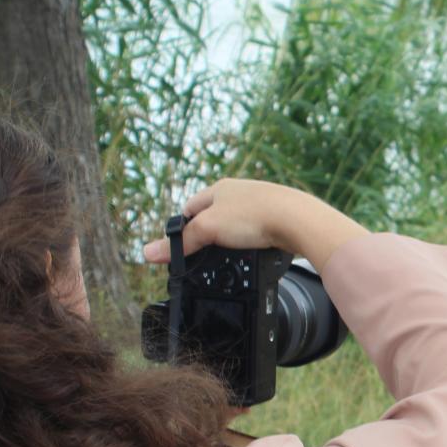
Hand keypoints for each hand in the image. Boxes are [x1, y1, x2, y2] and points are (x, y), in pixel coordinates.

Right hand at [141, 179, 365, 272]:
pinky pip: (255, 232)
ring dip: (230, 240)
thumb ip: (180, 243)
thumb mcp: (209, 229)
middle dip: (207, 236)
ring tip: (228, 258)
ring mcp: (260, 204)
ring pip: (235, 225)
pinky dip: (250, 243)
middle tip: (204, 257)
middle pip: (213, 216)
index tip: (180, 250)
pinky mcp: (277, 218)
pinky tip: (252, 253)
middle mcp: (239, 192)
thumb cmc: (254, 216)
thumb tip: (147, 253)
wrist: (299, 220)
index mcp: (219, 189)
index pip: (190, 209)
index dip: (183, 230)